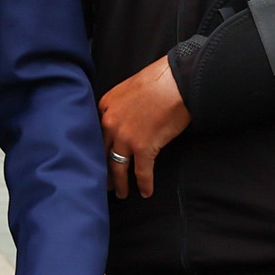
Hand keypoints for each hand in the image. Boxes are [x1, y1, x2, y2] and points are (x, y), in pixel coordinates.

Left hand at [99, 58, 191, 198]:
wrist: (177, 82)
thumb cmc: (159, 80)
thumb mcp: (128, 88)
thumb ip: (120, 106)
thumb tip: (125, 119)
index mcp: (105, 106)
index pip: (96, 133)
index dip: (97, 149)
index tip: (97, 159)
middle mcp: (110, 123)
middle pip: (102, 152)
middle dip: (103, 170)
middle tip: (103, 183)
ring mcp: (125, 137)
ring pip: (117, 167)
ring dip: (119, 183)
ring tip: (120, 193)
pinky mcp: (144, 147)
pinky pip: (141, 172)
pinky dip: (144, 184)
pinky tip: (145, 192)